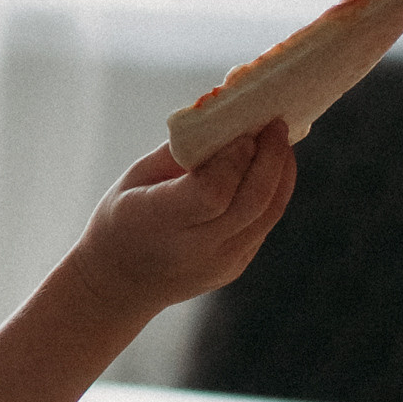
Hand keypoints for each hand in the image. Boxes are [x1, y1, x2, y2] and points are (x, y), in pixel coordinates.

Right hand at [73, 119, 296, 324]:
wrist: (120, 283)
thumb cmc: (123, 216)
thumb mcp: (136, 177)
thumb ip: (182, 150)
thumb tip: (226, 118)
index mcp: (157, 222)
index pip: (213, 192)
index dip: (234, 158)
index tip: (243, 130)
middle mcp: (195, 249)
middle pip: (252, 202)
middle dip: (271, 158)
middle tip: (275, 124)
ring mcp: (220, 263)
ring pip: (268, 213)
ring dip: (282, 172)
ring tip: (279, 141)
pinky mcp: (235, 266)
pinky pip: (264, 223)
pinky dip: (273, 191)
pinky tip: (271, 167)